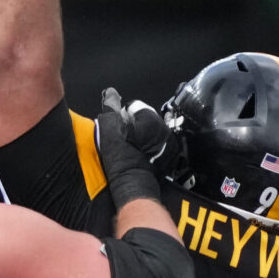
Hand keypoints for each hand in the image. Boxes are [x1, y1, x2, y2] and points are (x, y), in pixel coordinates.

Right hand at [95, 87, 166, 210]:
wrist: (134, 184)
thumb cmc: (121, 158)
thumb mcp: (110, 132)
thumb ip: (110, 111)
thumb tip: (110, 94)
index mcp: (150, 119)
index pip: (133, 107)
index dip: (121, 115)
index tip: (116, 127)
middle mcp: (163, 127)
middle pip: (142, 118)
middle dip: (131, 124)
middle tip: (121, 138)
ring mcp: (167, 141)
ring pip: (149, 130)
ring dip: (139, 134)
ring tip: (129, 146)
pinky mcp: (168, 154)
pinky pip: (155, 142)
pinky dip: (147, 144)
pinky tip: (138, 154)